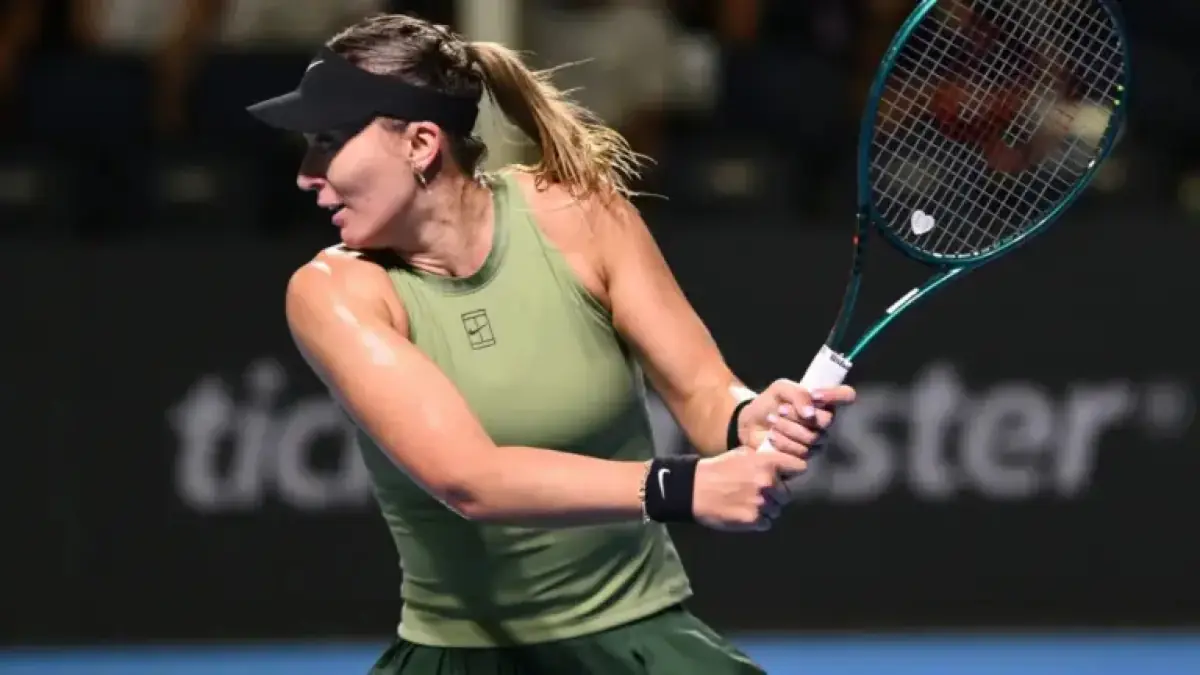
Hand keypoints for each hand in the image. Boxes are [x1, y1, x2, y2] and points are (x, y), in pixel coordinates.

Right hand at [692, 449, 807, 531]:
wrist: (694, 490)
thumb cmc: (718, 469)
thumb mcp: (742, 454)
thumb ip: (763, 458)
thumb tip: (780, 463)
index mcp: (767, 463)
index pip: (799, 467)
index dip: (792, 472)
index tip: (786, 476)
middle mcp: (768, 483)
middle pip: (787, 494)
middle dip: (776, 494)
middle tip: (759, 493)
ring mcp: (762, 503)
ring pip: (777, 510)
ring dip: (767, 509)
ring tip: (749, 504)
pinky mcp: (753, 520)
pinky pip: (766, 522)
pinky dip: (758, 520)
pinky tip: (744, 513)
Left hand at [737, 380, 856, 456]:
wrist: (750, 423)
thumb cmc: (769, 403)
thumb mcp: (780, 388)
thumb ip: (798, 393)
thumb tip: (810, 413)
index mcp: (823, 401)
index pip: (846, 395)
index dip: (835, 395)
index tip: (814, 395)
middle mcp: (825, 422)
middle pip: (827, 421)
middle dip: (799, 415)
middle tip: (781, 409)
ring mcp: (817, 441)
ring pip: (813, 438)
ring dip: (787, 427)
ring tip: (771, 420)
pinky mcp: (805, 458)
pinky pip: (802, 452)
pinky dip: (783, 442)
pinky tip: (772, 436)